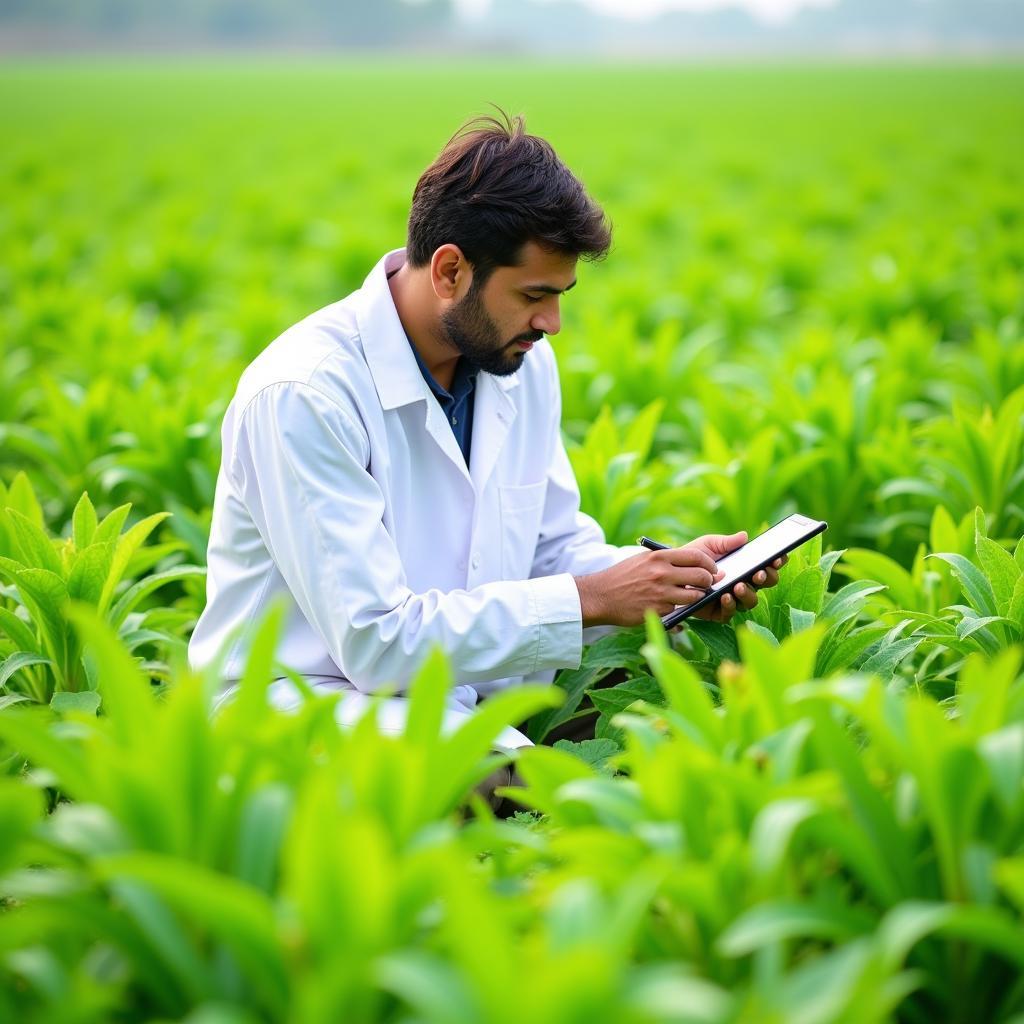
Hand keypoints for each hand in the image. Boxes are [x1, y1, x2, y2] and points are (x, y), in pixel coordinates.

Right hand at [574, 545, 723, 626]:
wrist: (601, 596)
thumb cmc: (623, 577)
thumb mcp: (643, 560)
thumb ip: (666, 560)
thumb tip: (692, 564)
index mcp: (659, 557)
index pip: (696, 556)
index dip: (709, 563)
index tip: (712, 569)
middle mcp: (662, 573)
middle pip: (701, 576)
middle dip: (709, 581)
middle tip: (707, 584)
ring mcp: (661, 593)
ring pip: (695, 596)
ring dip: (698, 597)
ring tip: (693, 597)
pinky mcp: (659, 611)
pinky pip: (680, 610)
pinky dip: (680, 609)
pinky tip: (672, 606)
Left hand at [686, 531, 786, 624]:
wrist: (674, 573)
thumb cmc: (694, 558)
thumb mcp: (709, 545)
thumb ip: (726, 542)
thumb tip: (744, 536)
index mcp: (747, 566)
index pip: (768, 565)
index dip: (777, 562)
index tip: (777, 558)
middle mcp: (745, 583)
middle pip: (766, 583)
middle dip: (766, 578)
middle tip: (758, 573)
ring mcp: (734, 598)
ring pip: (751, 600)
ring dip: (748, 593)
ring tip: (738, 585)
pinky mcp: (719, 612)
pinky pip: (730, 612)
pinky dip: (729, 605)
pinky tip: (725, 595)